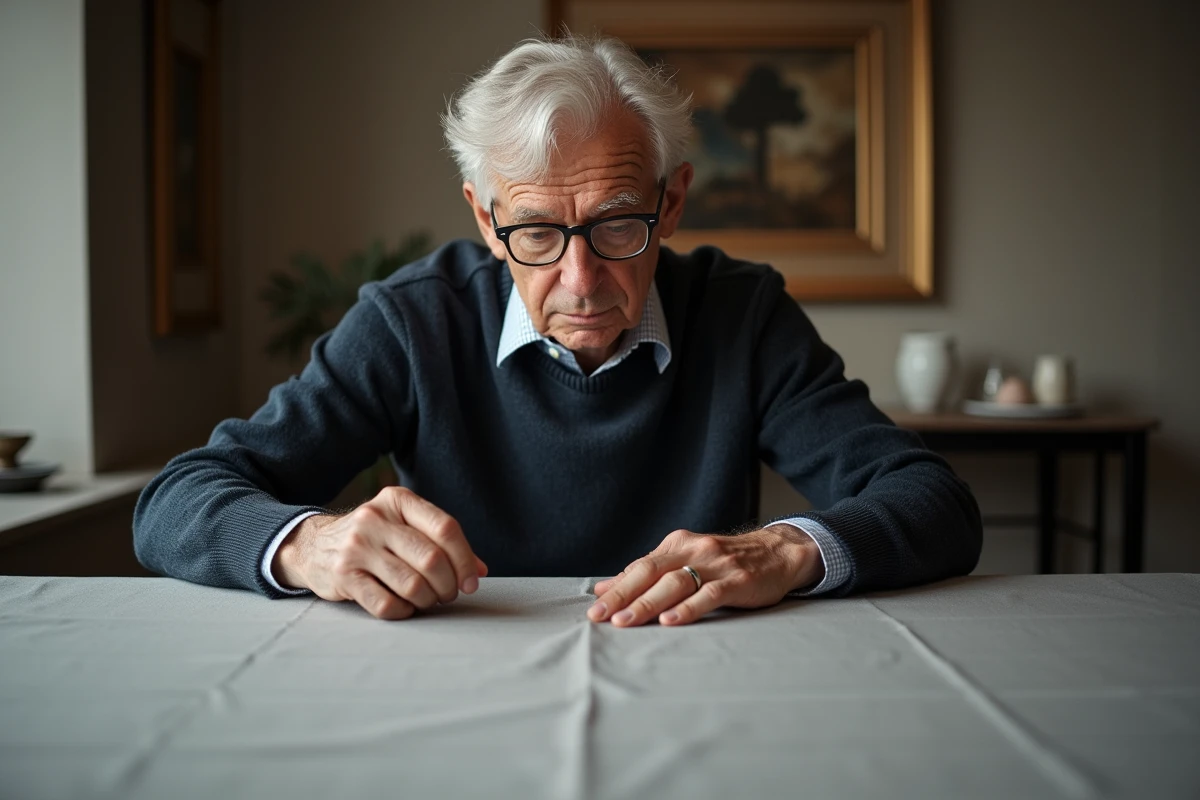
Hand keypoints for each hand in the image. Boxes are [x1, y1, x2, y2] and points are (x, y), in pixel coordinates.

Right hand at [274, 486, 487, 619]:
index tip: (472, 581)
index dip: (465, 559)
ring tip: (428, 600)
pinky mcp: (344, 576)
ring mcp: (357, 547)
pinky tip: (405, 606)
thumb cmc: (373, 538)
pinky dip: (405, 611)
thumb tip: (479, 570)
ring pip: (412, 584)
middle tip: (449, 594)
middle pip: (432, 559)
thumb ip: (441, 542)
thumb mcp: (404, 525)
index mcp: (397, 500)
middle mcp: (375, 519)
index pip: (445, 528)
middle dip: (449, 585)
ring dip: (429, 600)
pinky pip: (387, 604)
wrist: (313, 545)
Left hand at [588, 524, 822, 626]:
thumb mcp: (686, 561)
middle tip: (600, 616)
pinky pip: (709, 594)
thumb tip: (606, 588)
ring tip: (626, 621)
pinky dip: (688, 608)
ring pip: (675, 582)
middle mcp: (694, 550)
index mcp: (677, 544)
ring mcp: (716, 565)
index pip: (640, 567)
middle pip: (651, 572)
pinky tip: (670, 620)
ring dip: (648, 603)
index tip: (595, 608)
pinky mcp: (737, 581)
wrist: (778, 552)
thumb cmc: (725, 562)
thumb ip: (649, 574)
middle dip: (623, 595)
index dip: (616, 587)